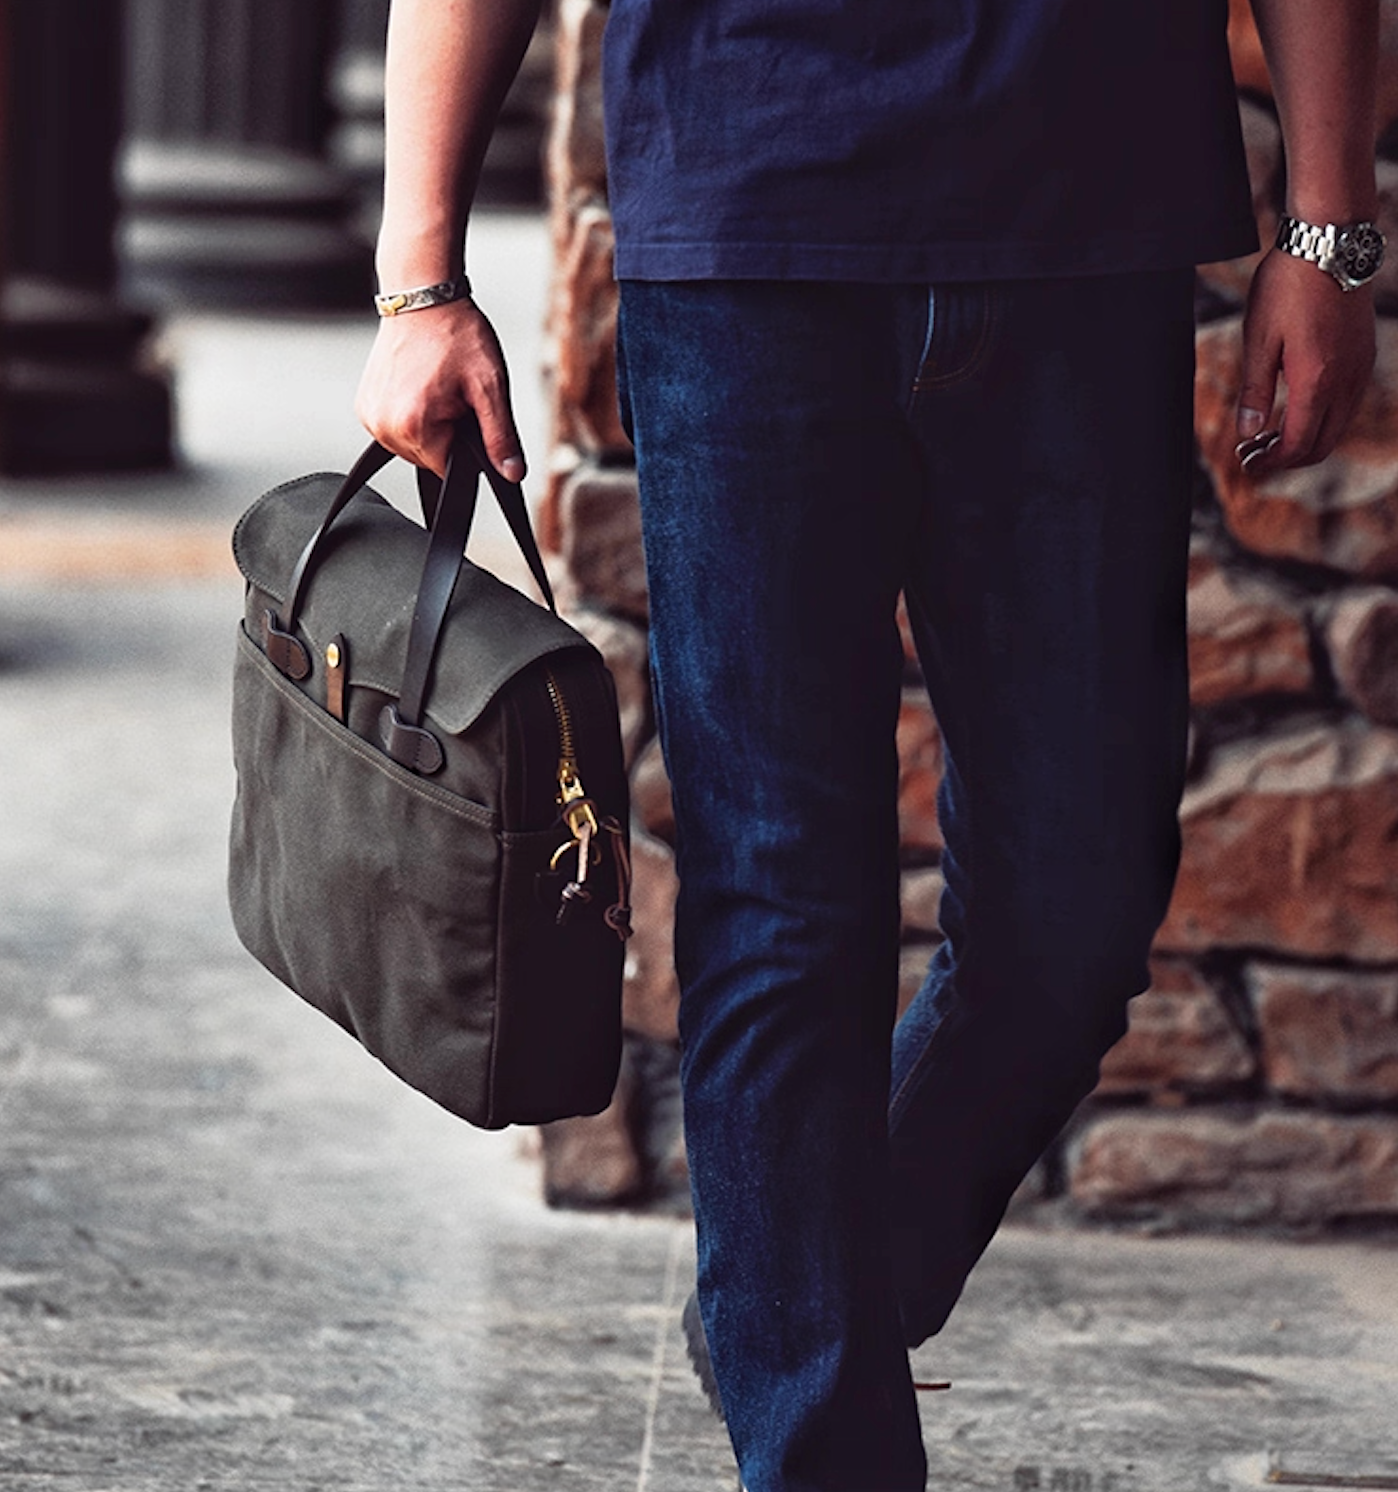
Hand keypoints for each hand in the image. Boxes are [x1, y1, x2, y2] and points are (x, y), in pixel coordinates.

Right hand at [354, 297, 525, 480]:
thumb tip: (511, 473)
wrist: (423, 297)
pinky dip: (412, 415)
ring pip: (413, 445)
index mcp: (413, 426)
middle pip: (429, 458)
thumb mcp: (490, 387)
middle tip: (453, 394)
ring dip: (429, 425)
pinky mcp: (365, 407)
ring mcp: (370, 417)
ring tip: (436, 387)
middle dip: (448, 433)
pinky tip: (419, 387)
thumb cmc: (456, 334)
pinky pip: (397, 429)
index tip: (467, 411)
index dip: (466, 445)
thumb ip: (500, 436)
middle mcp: (383, 426)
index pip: (448, 469)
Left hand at [1234, 248, 1375, 476]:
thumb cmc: (1287, 286)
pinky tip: (1294, 409)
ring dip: (1304, 439)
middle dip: (1286, 458)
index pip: (1297, 444)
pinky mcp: (1365, 356)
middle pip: (1321, 445)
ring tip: (1268, 434)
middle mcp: (1347, 380)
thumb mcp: (1259, 339)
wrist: (1329, 242)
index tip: (1245, 461)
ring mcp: (1361, 368)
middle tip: (1253, 453)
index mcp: (1317, 381)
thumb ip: (1254, 390)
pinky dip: (1321, 419)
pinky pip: (1347, 405)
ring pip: (1337, 427)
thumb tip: (1247, 432)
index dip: (1270, 462)